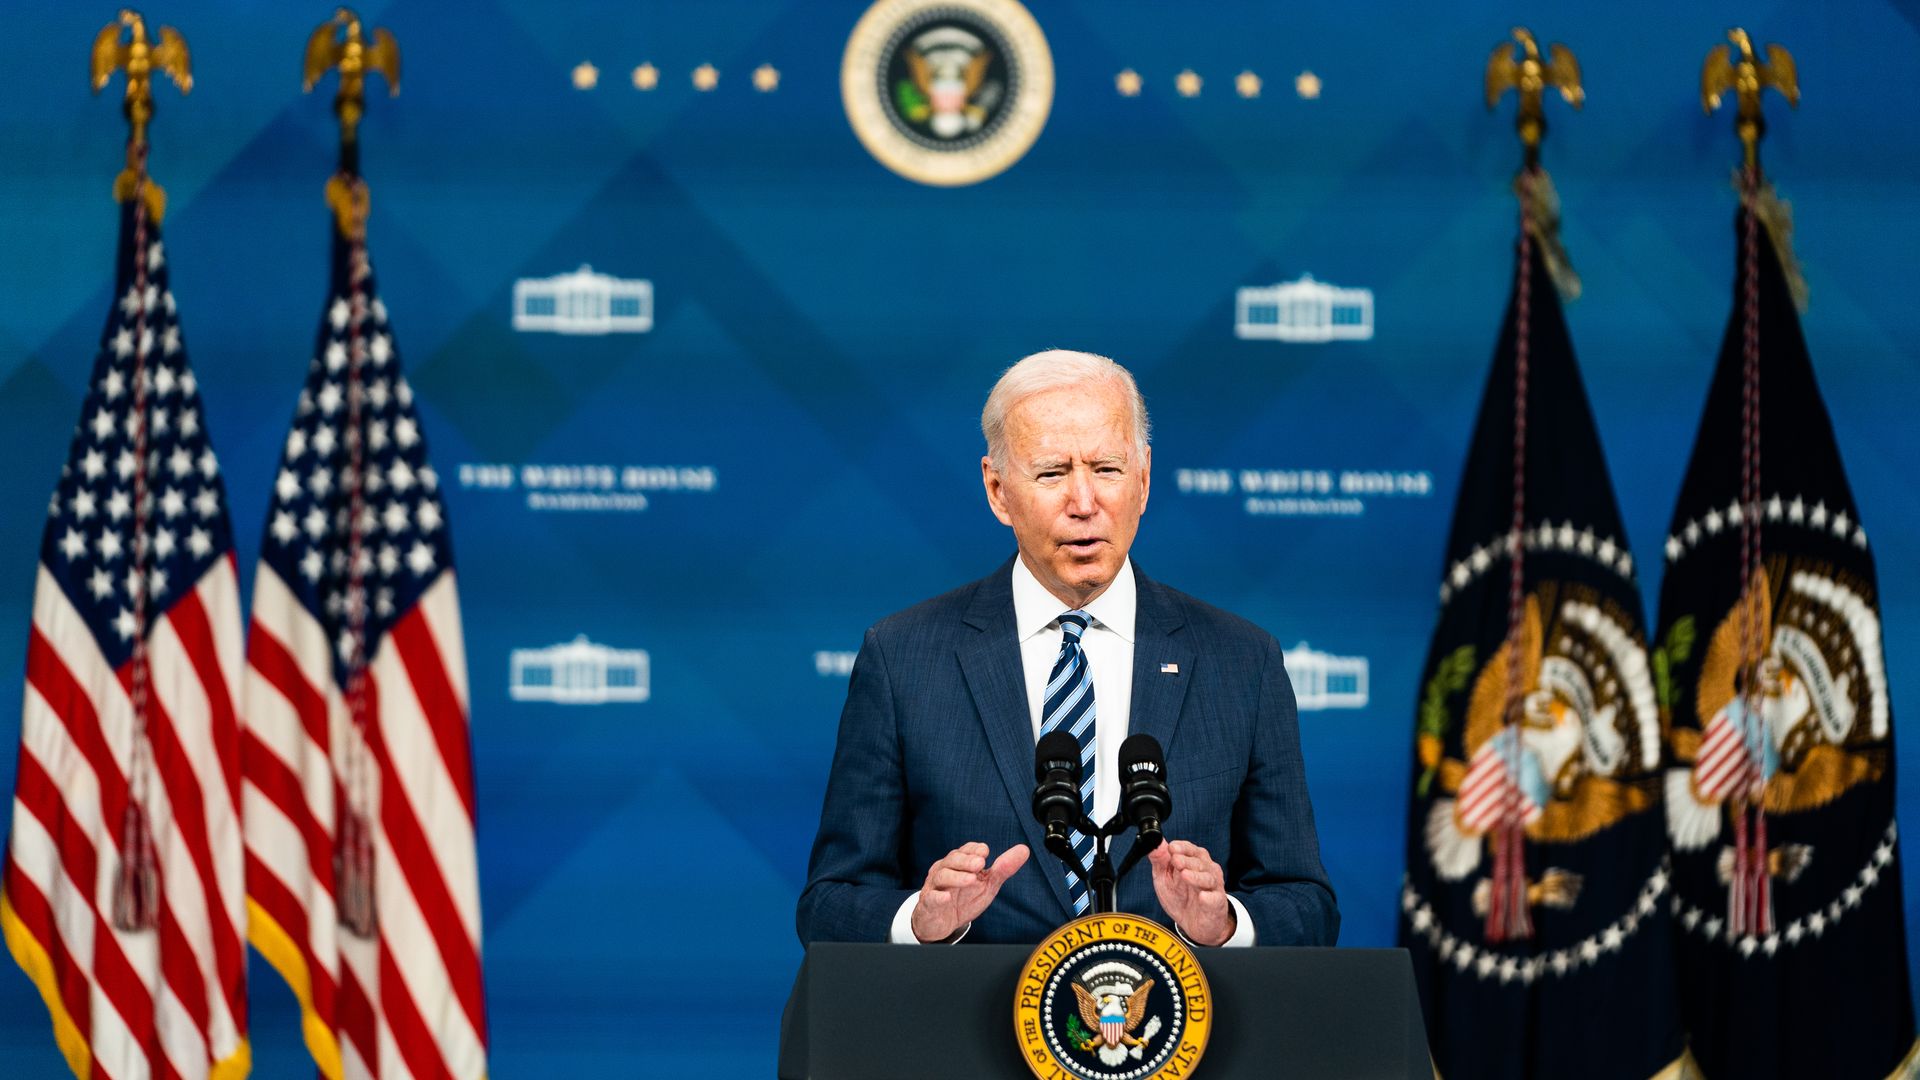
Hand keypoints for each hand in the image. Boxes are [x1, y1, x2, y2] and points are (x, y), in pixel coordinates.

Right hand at [910, 842, 1029, 942]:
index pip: (965, 850)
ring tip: (971, 879)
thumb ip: (1003, 868)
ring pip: (942, 876)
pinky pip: (931, 898)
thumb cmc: (963, 899)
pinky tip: (946, 897)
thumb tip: (1024, 850)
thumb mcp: (987, 885)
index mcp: (959, 863)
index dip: (974, 849)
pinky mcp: (928, 904)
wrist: (942, 923)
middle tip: (980, 863)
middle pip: (953, 859)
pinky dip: (938, 896)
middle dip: (966, 860)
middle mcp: (945, 870)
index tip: (985, 851)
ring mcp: (935, 886)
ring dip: (957, 876)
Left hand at [1149, 840, 1233, 945]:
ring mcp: (1213, 887)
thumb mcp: (1165, 878)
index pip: (1189, 849)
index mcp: (1194, 860)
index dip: (1181, 848)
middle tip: (1176, 861)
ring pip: (1207, 878)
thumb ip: (1160, 860)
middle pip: (1198, 862)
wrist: (1194, 923)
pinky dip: (1209, 897)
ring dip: (1196, 876)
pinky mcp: (1217, 904)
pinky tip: (1203, 897)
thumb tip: (1154, 844)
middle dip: (1186, 861)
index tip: (1171, 848)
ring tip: (1185, 875)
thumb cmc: (1181, 897)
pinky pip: (1215, 899)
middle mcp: (1207, 870)